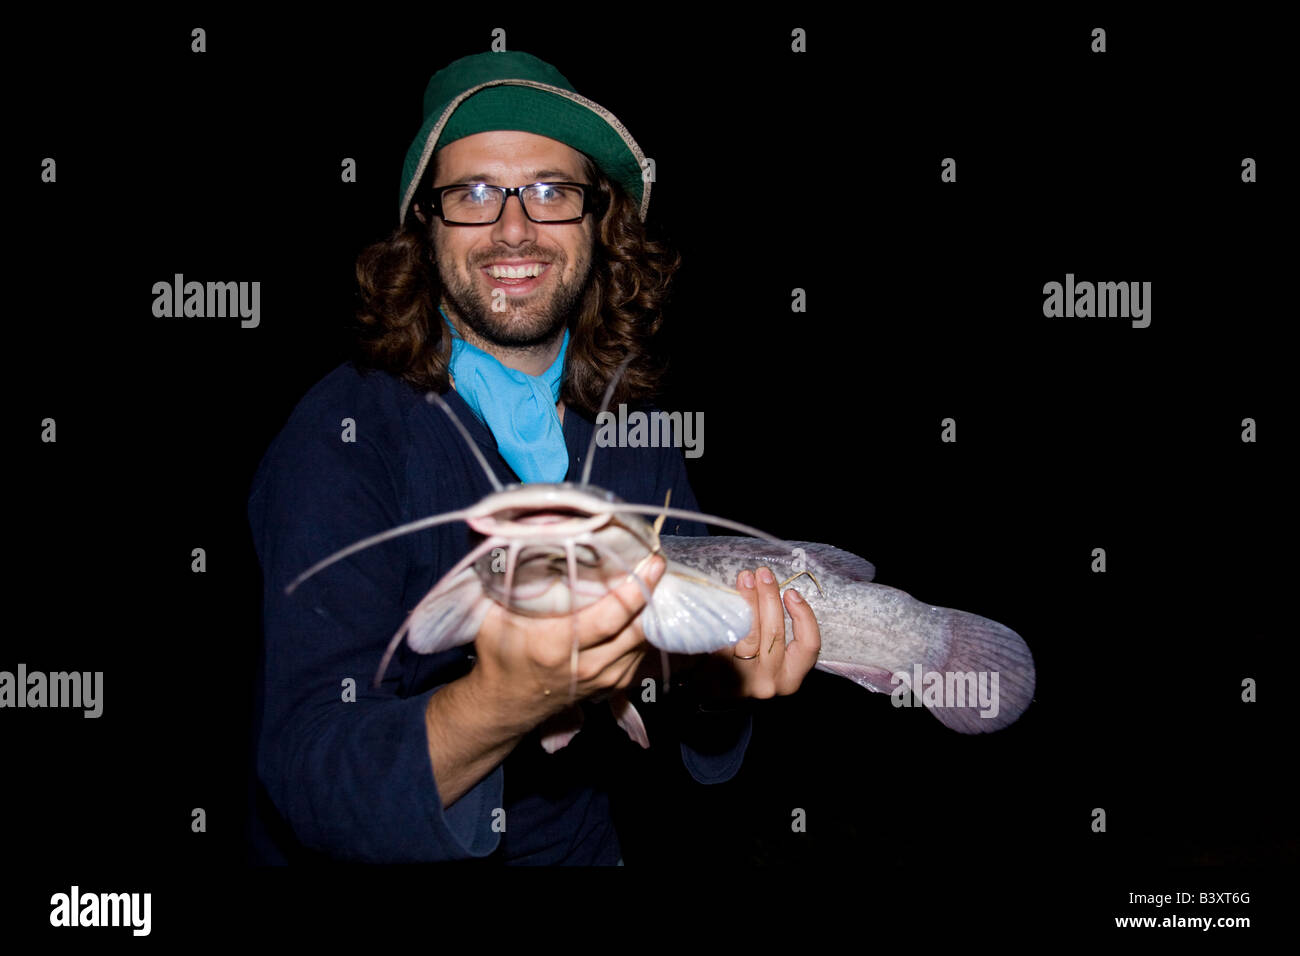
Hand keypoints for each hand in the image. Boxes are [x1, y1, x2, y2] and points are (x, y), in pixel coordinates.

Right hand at [466, 554, 665, 733]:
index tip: (651, 563)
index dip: (634, 592)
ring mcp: (602, 679)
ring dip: (651, 612)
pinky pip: (639, 654)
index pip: (609, 619)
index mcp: (554, 645)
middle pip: (635, 630)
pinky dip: (645, 631)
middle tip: (657, 564)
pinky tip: (644, 609)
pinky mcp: (612, 685)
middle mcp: (584, 665)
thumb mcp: (491, 618)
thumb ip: (505, 583)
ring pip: (642, 643)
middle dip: (651, 595)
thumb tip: (519, 540)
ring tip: (652, 580)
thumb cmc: (498, 654)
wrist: (504, 704)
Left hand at [713, 566, 820, 697]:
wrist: (714, 695)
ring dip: (749, 601)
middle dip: (770, 597)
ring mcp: (744, 680)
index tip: (791, 593)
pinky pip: (726, 638)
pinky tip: (724, 598)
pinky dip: (726, 615)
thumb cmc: (747, 669)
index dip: (804, 616)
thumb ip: (774, 631)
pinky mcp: (719, 673)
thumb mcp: (770, 659)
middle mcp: (771, 681)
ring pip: (750, 634)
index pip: (809, 644)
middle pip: (775, 633)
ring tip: (745, 578)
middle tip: (763, 574)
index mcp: (790, 677)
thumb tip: (769, 588)